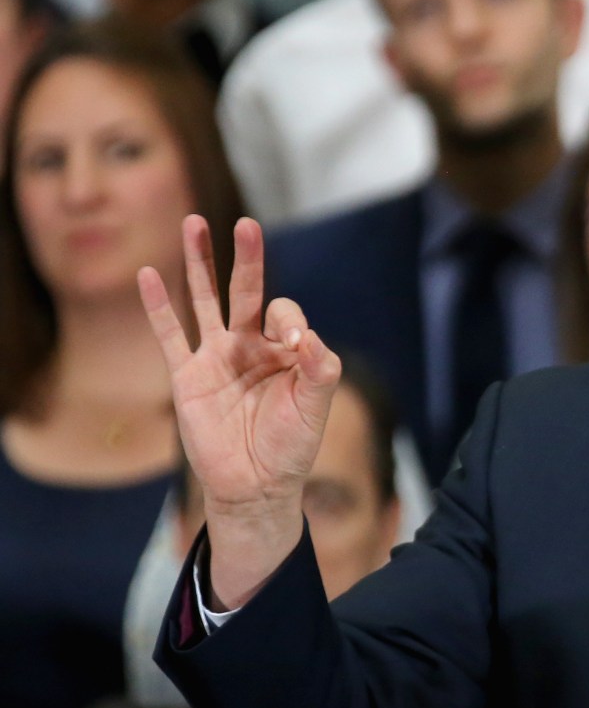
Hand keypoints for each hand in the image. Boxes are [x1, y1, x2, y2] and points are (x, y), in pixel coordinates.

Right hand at [138, 215, 340, 606]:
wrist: (256, 485)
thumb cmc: (291, 446)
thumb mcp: (317, 404)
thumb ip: (320, 367)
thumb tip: (305, 335)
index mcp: (283, 350)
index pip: (284, 313)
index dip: (290, 321)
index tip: (295, 344)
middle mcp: (248, 347)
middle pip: (245, 291)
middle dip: (245, 258)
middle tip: (246, 225)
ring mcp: (215, 358)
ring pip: (204, 300)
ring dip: (199, 264)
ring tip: (193, 222)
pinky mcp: (187, 376)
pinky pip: (170, 334)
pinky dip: (159, 305)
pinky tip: (149, 274)